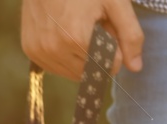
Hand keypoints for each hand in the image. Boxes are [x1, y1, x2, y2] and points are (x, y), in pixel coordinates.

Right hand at [21, 0, 143, 79]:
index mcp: (75, 38)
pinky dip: (68, 59)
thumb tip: (136, 68)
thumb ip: (130, 36)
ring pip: (77, 74)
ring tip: (76, 26)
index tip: (104, 24)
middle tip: (90, 24)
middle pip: (94, 72)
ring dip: (84, 58)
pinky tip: (65, 35)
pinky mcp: (31, 50)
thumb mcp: (115, 3)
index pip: (111, 65)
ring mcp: (39, 51)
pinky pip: (59, 69)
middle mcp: (54, 49)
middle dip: (98, 52)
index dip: (114, 46)